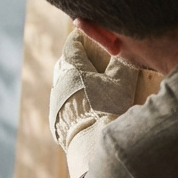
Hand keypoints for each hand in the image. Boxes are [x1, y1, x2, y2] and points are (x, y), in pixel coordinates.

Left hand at [49, 29, 138, 177]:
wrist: (89, 141)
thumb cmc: (106, 108)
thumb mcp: (120, 82)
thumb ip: (121, 64)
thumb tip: (123, 49)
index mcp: (73, 67)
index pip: (72, 45)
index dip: (79, 38)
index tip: (84, 35)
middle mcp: (60, 80)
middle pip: (65, 62)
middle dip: (75, 58)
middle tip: (87, 56)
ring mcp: (55, 99)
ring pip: (62, 81)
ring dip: (72, 78)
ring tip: (86, 80)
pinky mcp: (54, 117)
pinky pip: (61, 100)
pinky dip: (70, 96)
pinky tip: (82, 103)